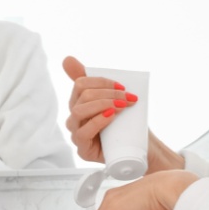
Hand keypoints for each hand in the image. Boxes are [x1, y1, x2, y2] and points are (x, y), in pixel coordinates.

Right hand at [61, 56, 184, 172]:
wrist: (142, 147)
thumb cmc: (127, 123)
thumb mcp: (115, 98)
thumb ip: (97, 81)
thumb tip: (67, 59)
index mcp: (79, 103)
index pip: (80, 84)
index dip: (101, 82)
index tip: (123, 86)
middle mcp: (75, 118)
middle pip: (82, 96)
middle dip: (108, 93)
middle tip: (129, 97)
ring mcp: (77, 134)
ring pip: (79, 112)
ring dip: (103, 104)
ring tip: (122, 106)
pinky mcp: (83, 150)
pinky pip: (83, 133)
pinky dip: (98, 121)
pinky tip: (111, 116)